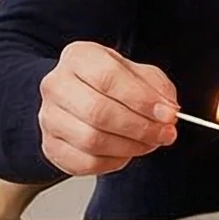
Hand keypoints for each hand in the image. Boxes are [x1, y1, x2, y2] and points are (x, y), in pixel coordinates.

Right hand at [37, 41, 177, 176]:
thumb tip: (168, 110)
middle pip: (98, 112)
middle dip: (140, 127)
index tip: (169, 114)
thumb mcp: (137, 74)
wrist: (78, 99)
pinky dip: (113, 162)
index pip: (108, 77)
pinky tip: (125, 152)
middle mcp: (57, 85)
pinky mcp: (51, 146)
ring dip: (130, 147)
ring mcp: (49, 117)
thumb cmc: (110, 84)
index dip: (142, 99)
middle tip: (165, 134)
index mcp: (79, 57)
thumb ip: (157, 88)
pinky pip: (85, 162)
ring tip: (148, 142)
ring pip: (91, 140)